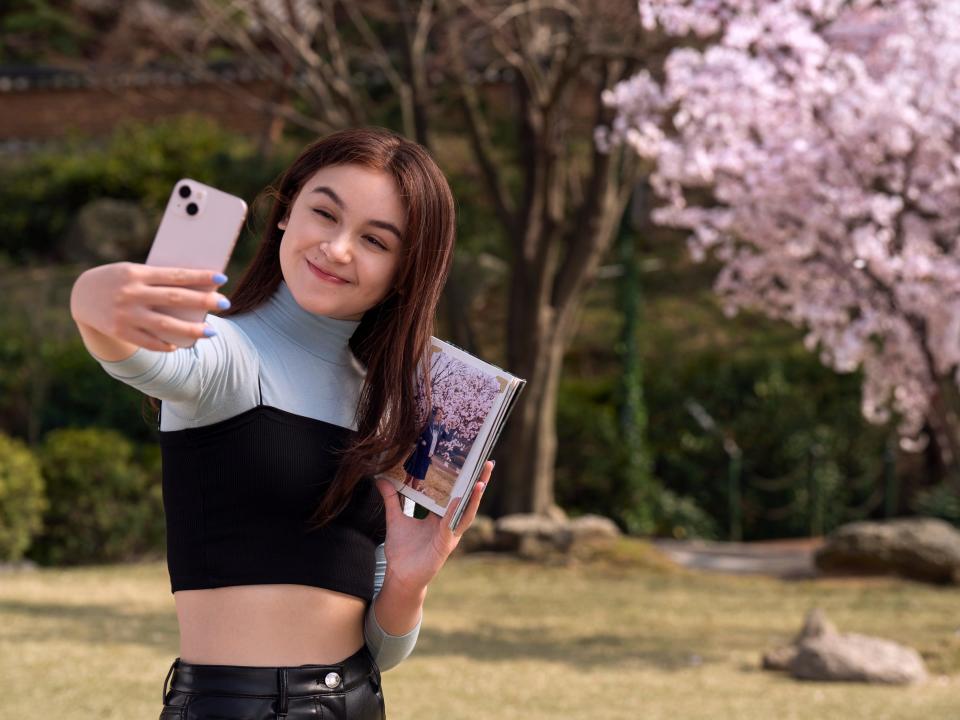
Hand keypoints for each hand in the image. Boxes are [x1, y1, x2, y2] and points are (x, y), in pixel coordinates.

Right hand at [70, 262, 229, 350]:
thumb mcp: (134, 272)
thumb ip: (158, 280)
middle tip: (226, 303)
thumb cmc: (118, 280)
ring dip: (191, 330)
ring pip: (165, 325)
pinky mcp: (120, 331)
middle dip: (203, 302)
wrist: (80, 295)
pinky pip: (148, 342)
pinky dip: (165, 344)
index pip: (175, 275)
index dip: (199, 278)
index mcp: (136, 273)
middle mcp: (131, 294)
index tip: (222, 278)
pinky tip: (180, 345)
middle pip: (175, 299)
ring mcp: (125, 315)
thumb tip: (194, 290)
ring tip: (211, 332)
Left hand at [374, 460, 493, 592]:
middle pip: (468, 499)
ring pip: (467, 513)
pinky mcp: (445, 545)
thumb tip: (381, 479)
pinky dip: (454, 513)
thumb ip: (391, 499)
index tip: (471, 459)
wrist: (399, 576)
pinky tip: (457, 500)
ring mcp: (450, 534)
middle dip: (479, 482)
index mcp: (441, 516)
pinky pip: (451, 526)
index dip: (465, 478)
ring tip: (481, 481)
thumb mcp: (395, 518)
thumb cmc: (401, 550)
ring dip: (475, 498)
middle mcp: (449, 523)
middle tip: (488, 463)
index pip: (456, 492)